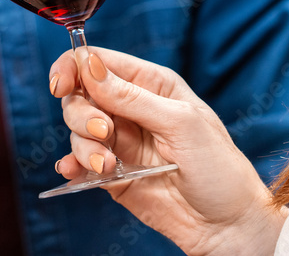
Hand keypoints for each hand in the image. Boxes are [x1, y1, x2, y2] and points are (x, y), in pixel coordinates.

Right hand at [49, 47, 285, 255]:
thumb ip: (132, 96)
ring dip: (83, 145)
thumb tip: (89, 66)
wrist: (227, 225)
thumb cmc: (218, 167)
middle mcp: (131, 109)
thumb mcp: (180, 122)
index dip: (73, 68)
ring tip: (107, 166)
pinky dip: (71, 164)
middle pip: (80, 95)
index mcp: (151, 85)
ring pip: (77, 129)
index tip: (61, 85)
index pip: (99, 62)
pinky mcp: (111, 173)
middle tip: (104, 133)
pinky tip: (75, 172)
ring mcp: (119, 142)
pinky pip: (78, 161)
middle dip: (82, 113)